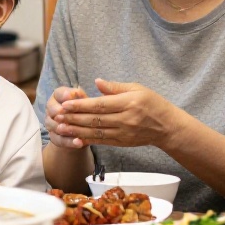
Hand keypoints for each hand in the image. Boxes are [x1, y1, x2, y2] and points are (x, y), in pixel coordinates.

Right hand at [44, 86, 89, 149]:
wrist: (82, 129)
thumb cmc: (85, 110)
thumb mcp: (86, 102)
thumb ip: (81, 97)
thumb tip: (77, 92)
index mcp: (58, 96)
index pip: (59, 93)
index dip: (64, 96)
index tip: (70, 97)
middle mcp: (51, 108)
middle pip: (52, 110)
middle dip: (61, 114)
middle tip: (70, 117)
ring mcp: (50, 123)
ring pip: (54, 126)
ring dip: (66, 129)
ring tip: (77, 132)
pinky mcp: (54, 137)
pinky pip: (59, 140)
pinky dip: (69, 142)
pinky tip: (79, 143)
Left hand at [54, 79, 188, 148]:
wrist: (167, 127)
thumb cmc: (153, 103)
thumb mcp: (137, 88)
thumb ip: (115, 87)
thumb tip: (96, 82)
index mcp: (128, 103)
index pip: (100, 105)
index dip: (81, 105)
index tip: (65, 103)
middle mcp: (125, 119)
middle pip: (95, 119)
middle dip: (74, 117)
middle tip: (57, 115)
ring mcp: (124, 133)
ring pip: (96, 132)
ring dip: (76, 130)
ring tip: (60, 127)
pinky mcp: (122, 142)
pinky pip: (102, 141)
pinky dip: (87, 139)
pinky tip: (74, 137)